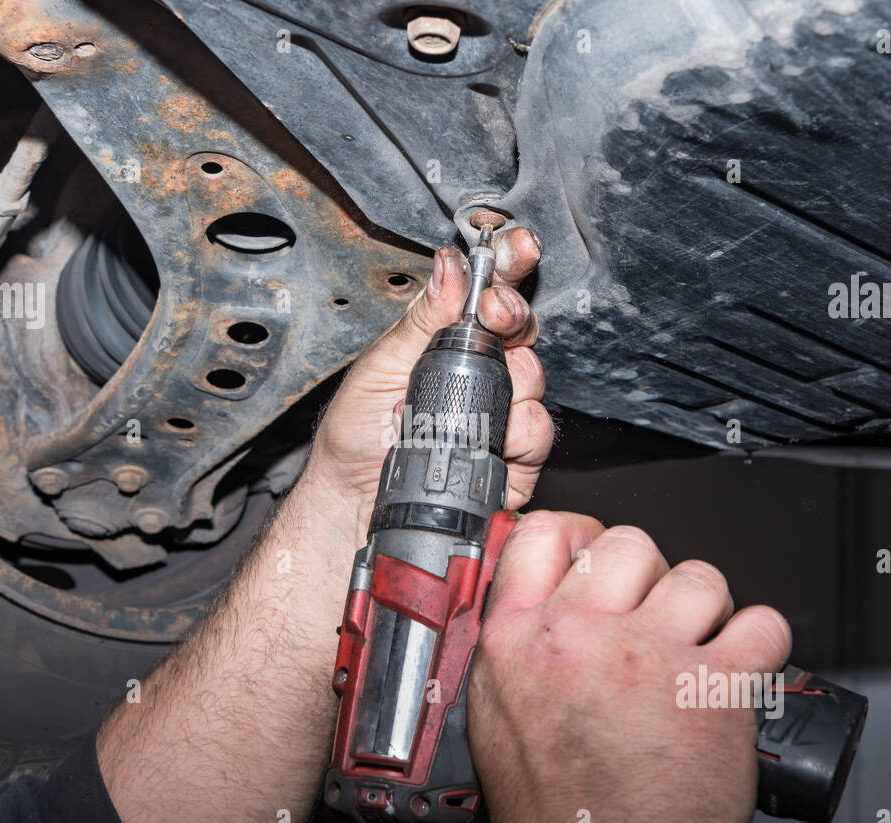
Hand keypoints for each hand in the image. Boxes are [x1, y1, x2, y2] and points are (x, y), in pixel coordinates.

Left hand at [304, 228, 551, 540]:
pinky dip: (522, 435)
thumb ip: (419, 321)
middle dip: (515, 318)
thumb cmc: (354, 440)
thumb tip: (449, 268)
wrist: (353, 506)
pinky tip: (498, 438)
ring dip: (519, 381)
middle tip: (497, 314)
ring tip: (484, 394)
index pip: (487, 294)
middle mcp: (477, 375)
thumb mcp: (377, 369)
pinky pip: (537, 438)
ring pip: (535, 384)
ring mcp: (496, 416)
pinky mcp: (509, 460)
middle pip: (522, 333)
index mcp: (443, 343)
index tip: (515, 249)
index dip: (507, 266)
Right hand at [469, 511, 791, 822]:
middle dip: (650, 575)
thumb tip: (542, 602)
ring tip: (697, 651)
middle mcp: (579, 636)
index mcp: (517, 639)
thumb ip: (518, 646)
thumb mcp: (496, 715)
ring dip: (707, 611)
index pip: (543, 533)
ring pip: (699, 578)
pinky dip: (761, 645)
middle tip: (653, 616)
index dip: (580, 533)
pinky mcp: (713, 686)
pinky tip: (739, 670)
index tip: (596, 549)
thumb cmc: (555, 813)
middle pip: (628, 543)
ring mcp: (648, 655)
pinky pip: (761, 625)